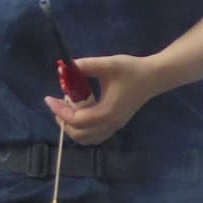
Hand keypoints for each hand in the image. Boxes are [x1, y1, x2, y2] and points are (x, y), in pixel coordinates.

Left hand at [44, 55, 164, 145]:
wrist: (153, 78)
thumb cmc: (132, 70)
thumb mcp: (108, 64)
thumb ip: (86, 65)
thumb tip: (65, 66)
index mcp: (107, 111)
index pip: (77, 120)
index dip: (59, 110)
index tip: (49, 98)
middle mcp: (110, 123)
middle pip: (80, 134)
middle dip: (64, 122)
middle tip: (57, 104)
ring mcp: (114, 126)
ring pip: (87, 139)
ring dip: (73, 128)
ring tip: (67, 110)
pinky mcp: (116, 124)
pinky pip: (95, 136)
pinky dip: (82, 130)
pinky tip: (80, 114)